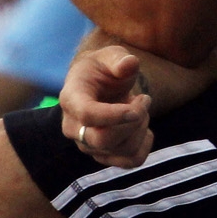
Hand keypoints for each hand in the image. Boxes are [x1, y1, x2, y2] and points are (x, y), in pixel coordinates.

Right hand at [59, 46, 152, 168]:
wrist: (99, 86)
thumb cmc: (103, 69)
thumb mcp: (111, 56)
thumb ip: (119, 58)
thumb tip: (129, 64)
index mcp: (71, 98)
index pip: (87, 115)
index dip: (115, 114)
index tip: (140, 100)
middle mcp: (73, 127)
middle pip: (103, 140)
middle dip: (133, 121)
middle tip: (144, 99)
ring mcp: (87, 145)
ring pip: (122, 150)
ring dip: (142, 128)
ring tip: (141, 108)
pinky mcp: (103, 156)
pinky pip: (130, 161)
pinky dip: (145, 146)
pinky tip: (143, 127)